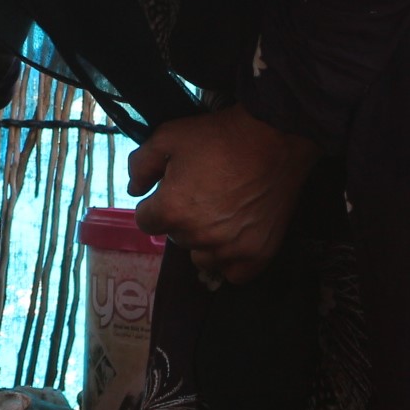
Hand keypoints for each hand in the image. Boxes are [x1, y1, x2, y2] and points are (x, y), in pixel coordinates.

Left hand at [129, 105, 319, 285]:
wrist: (276, 137)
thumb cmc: (220, 136)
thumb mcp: (169, 136)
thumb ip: (140, 165)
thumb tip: (133, 190)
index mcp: (172, 210)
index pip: (146, 221)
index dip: (156, 204)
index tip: (172, 191)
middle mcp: (198, 236)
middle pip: (176, 237)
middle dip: (182, 218)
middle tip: (202, 195)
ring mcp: (230, 249)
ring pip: (202, 257)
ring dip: (204, 241)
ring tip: (220, 215)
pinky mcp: (257, 254)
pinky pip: (233, 273)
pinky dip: (231, 260)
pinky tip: (234, 239)